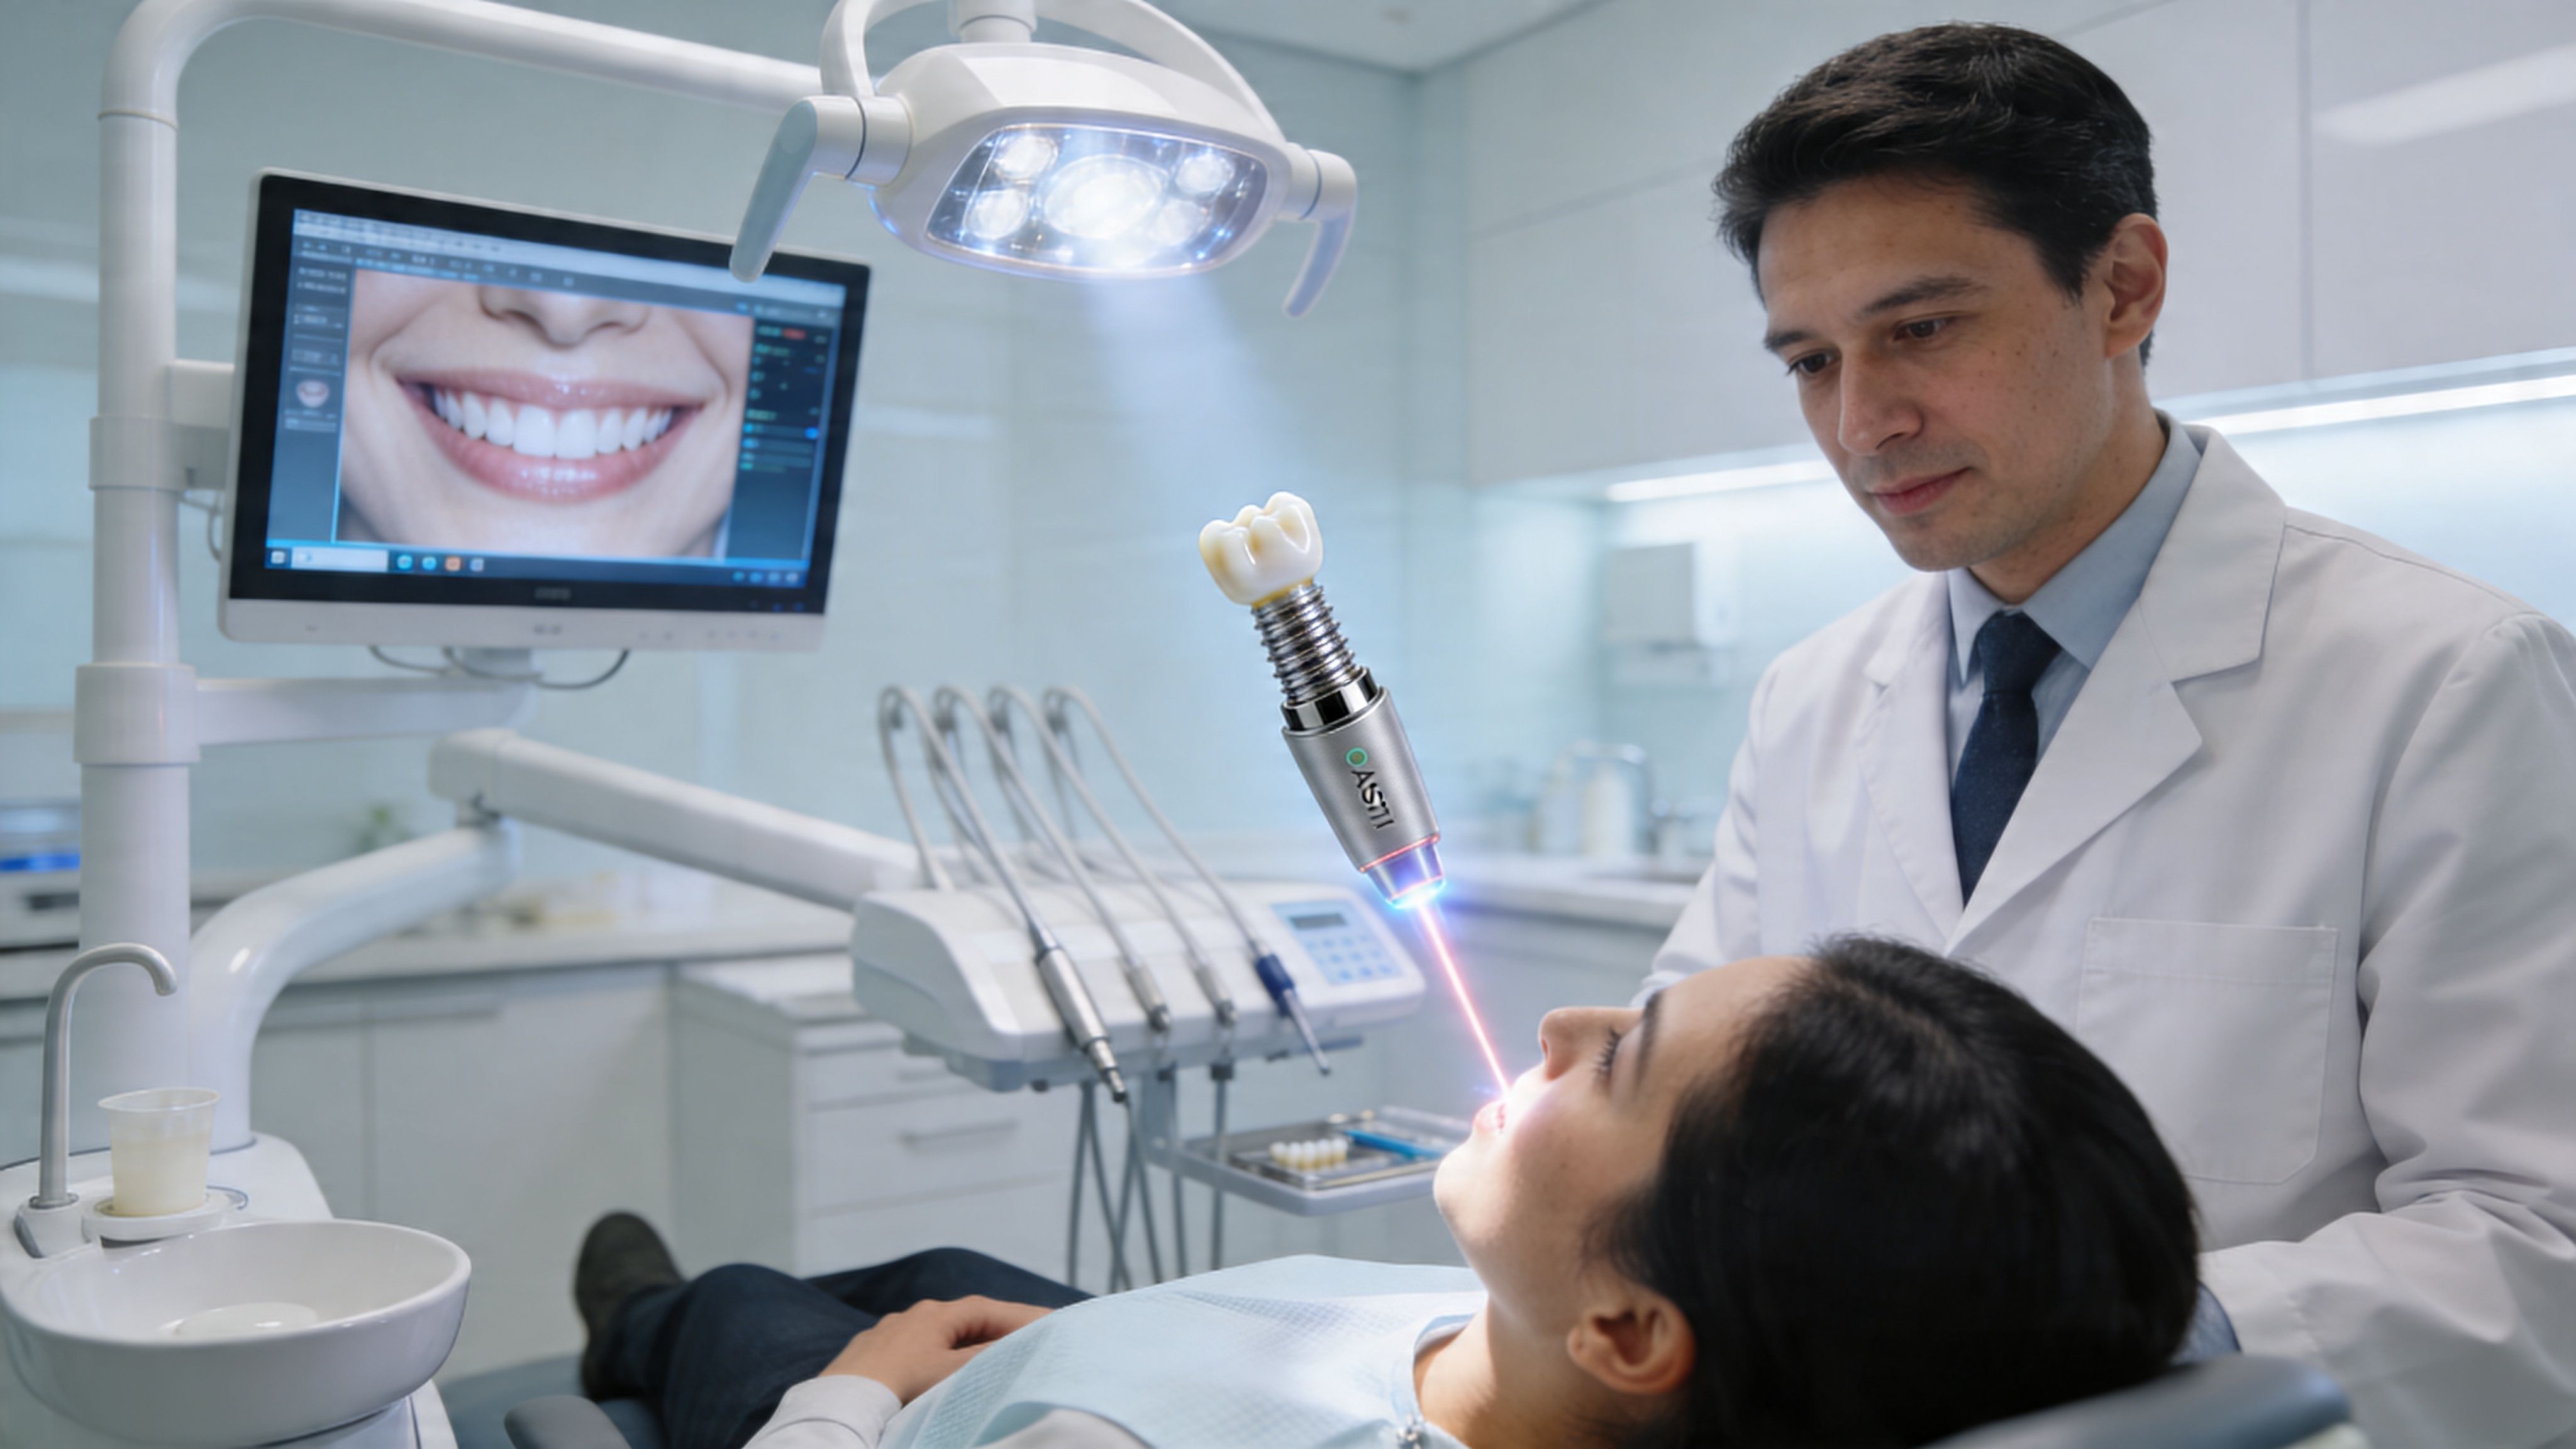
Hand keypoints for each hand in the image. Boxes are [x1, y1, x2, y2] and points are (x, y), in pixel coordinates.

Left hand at [820, 1296, 1054, 1403]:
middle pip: (964, 1317)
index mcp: (936, 1315)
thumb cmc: (901, 1384)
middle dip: (995, 1325)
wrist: (844, 1399)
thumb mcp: (951, 1372)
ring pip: (937, 1331)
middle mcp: (913, 1315)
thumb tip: (1016, 1344)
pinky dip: (935, 1351)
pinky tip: (935, 1364)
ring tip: (985, 1352)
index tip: (1048, 1321)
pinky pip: (913, 1345)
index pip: (988, 1309)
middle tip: (1025, 1335)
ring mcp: (889, 1332)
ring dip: (964, 1339)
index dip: (1019, 1315)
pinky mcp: (871, 1351)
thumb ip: (987, 1356)